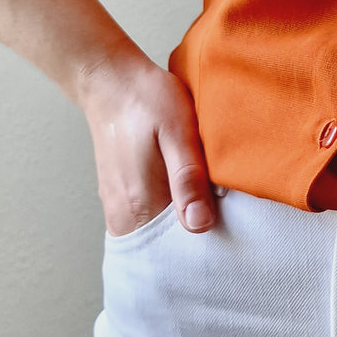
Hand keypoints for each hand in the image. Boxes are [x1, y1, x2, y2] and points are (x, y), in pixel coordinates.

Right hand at [76, 44, 215, 237]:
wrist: (110, 83)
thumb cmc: (147, 102)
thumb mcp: (177, 132)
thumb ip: (188, 179)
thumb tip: (199, 224)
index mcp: (140, 203)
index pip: (175, 253)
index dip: (204, 250)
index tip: (226, 237)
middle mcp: (124, 216)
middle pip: (163, 253)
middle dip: (193, 249)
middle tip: (221, 225)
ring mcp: (117, 210)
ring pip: (154, 242)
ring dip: (179, 236)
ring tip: (206, 214)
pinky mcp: (118, 201)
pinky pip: (145, 228)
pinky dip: (165, 225)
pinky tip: (184, 205)